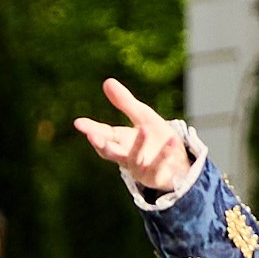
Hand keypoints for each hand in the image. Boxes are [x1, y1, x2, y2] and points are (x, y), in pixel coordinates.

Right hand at [72, 76, 200, 203]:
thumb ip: (125, 102)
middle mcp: (126, 157)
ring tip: (144, 130)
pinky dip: (165, 153)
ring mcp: (140, 169)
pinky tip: (171, 140)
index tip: (78, 123)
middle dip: (101, 144)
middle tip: (92, 135)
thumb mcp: (143, 116)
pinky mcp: (157, 176)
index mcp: (120, 141)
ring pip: (135, 159)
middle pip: (111, 152)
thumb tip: (107, 81)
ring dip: (139, 146)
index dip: (91, 129)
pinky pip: (160, 165)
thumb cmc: (156, 138)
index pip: (103, 134)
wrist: (180, 162)